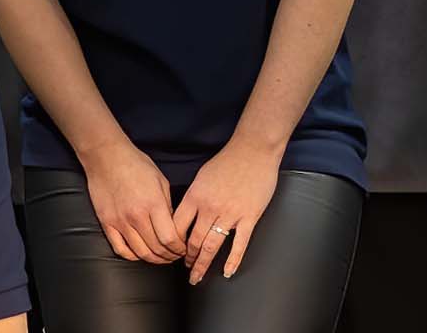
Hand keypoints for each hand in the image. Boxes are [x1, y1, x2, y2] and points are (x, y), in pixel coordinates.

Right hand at [80, 140, 183, 263]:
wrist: (106, 156)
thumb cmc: (135, 164)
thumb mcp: (160, 181)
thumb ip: (168, 206)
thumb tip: (174, 227)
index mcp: (153, 204)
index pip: (170, 238)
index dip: (179, 248)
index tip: (183, 248)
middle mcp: (136, 216)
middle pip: (157, 249)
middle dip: (170, 256)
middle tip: (175, 255)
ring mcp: (120, 221)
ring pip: (140, 253)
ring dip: (154, 259)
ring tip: (161, 257)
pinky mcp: (107, 223)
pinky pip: (120, 249)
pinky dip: (133, 256)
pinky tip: (140, 253)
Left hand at [171, 138, 283, 282]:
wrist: (254, 150)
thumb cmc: (228, 161)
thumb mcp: (202, 176)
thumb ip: (194, 197)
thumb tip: (185, 216)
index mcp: (196, 196)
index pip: (178, 225)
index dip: (173, 241)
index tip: (172, 250)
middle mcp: (210, 207)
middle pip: (194, 240)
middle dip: (188, 258)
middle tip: (186, 269)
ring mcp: (230, 214)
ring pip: (212, 245)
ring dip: (203, 263)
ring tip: (198, 275)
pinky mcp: (249, 217)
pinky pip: (240, 244)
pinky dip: (233, 261)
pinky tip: (227, 272)